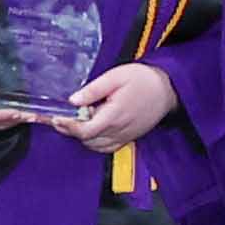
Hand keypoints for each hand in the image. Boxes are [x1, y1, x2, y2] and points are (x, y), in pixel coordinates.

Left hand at [54, 62, 177, 154]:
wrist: (168, 89)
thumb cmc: (143, 80)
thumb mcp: (116, 76)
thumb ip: (93, 89)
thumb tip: (73, 100)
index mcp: (115, 115)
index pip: (84, 130)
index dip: (67, 126)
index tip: (56, 118)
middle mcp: (119, 130)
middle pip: (87, 139)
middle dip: (71, 130)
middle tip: (62, 117)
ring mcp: (125, 136)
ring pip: (95, 146)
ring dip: (82, 137)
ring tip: (77, 121)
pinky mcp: (129, 138)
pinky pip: (106, 147)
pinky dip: (94, 142)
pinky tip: (91, 130)